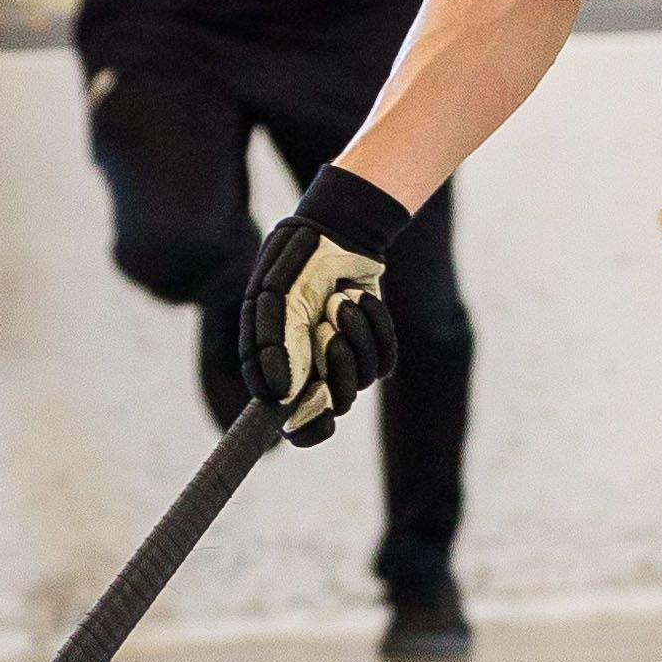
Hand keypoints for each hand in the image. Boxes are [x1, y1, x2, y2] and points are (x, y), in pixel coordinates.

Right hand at [241, 170, 406, 439]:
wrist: (338, 232)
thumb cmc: (297, 264)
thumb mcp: (277, 299)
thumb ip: (277, 345)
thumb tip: (283, 397)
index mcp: (278, 369)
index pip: (295, 424)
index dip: (308, 429)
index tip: (320, 415)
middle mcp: (311, 371)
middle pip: (336, 405)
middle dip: (336, 365)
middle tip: (327, 330)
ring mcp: (343, 360)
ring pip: (363, 380)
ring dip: (356, 336)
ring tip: (342, 301)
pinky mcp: (372, 346)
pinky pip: (385, 359)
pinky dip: (376, 326)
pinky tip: (362, 298)